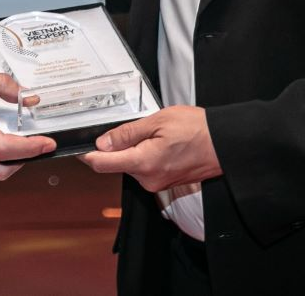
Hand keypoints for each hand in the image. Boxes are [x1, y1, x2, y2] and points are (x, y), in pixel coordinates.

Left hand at [80, 106, 221, 193]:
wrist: (225, 144)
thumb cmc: (197, 129)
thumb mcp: (158, 121)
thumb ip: (127, 133)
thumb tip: (103, 142)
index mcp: (143, 163)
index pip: (102, 164)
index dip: (87, 154)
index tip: (80, 146)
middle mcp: (148, 179)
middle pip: (118, 163)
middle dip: (119, 146)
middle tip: (136, 126)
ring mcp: (157, 183)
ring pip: (132, 165)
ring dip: (135, 149)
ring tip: (157, 132)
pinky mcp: (165, 183)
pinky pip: (146, 169)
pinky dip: (147, 155)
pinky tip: (163, 142)